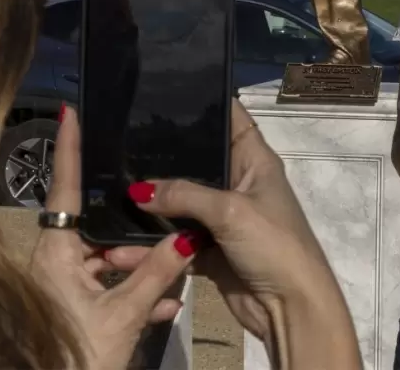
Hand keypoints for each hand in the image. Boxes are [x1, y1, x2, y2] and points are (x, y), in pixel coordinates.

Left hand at [34, 107, 193, 369]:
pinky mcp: (71, 310)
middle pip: (95, 226)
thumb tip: (187, 235)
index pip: (65, 188)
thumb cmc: (77, 357)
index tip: (71, 110)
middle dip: (132, 226)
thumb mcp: (123, 316)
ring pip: (105, 260)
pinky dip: (133, 294)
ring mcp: (60, 288)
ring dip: (139, 267)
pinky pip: (105, 289)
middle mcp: (52, 264)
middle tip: (162, 204)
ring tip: (175, 265)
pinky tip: (165, 306)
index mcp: (54, 255)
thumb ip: (156, 274)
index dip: (71, 149)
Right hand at [108, 100, 355, 351]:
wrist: (290, 309)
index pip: (230, 118)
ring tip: (110, 195)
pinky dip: (154, 245)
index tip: (165, 91)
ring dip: (152, 208)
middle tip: (120, 142)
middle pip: (197, 163)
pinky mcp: (210, 251)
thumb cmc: (273, 244)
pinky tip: (121, 244)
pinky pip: (176, 242)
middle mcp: (238, 183)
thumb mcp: (230, 211)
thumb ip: (184, 195)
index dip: (204, 102)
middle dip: (163, 157)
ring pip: (181, 205)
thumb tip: (138, 190)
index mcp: (255, 160)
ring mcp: (223, 218)